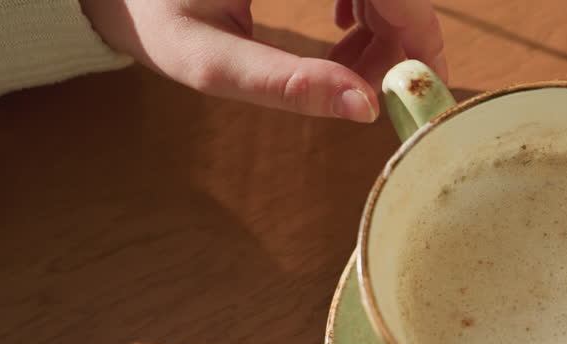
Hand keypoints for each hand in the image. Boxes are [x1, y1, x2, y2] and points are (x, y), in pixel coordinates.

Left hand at [79, 0, 446, 121]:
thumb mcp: (206, 57)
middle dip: (400, 38)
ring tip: (348, 70)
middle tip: (375, 90)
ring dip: (385, 26)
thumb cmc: (146, 9)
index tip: (416, 87)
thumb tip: (365, 109)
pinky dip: (368, 4)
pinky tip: (342, 31)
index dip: (420, 35)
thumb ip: (284, 84)